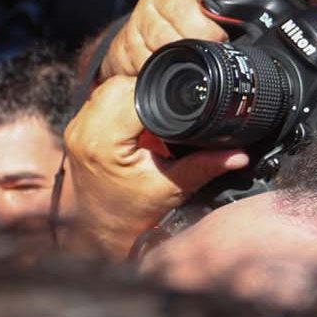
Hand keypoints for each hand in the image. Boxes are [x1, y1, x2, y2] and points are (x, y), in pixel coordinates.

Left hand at [61, 75, 248, 256]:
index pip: (132, 93)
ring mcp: (76, 130)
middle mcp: (84, 132)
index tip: (177, 101)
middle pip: (117, 84)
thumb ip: (205, 166)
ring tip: (151, 114)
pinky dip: (118, 104)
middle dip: (144, 88)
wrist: (101, 232)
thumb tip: (240, 154)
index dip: (158, 90)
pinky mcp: (76, 131)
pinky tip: (135, 120)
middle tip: (166, 106)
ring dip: (130, 94)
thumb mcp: (172, 188)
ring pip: (106, 88)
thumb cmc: (131, 215)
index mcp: (103, 142)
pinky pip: (98, 101)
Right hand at [100, 0, 244, 79]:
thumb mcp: (208, 7)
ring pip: (162, 35)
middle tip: (216, 41)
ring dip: (181, 50)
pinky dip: (160, 64)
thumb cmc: (186, 21)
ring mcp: (144, 14)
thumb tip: (257, 23)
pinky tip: (169, 63)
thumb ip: (228, 8)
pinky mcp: (128, 38)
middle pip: (179, 6)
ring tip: (194, 56)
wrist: (142, 39)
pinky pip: (146, 55)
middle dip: (201, 30)